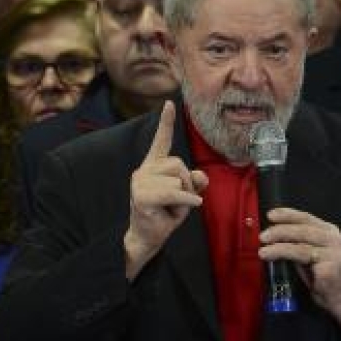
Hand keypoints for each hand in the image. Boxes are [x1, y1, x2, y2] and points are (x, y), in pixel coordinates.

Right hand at [124, 101, 207, 280]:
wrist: (148, 237)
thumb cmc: (166, 215)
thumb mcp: (186, 195)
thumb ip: (195, 182)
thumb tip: (200, 176)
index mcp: (153, 165)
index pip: (161, 140)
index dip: (166, 122)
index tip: (170, 103)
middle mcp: (144, 169)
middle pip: (179, 164)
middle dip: (187, 183)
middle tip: (178, 201)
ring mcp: (140, 182)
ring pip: (178, 179)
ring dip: (184, 197)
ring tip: (172, 208)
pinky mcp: (142, 196)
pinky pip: (174, 193)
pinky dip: (186, 201)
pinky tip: (189, 207)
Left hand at [259, 207, 340, 330]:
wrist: (340, 299)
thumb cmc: (321, 277)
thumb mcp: (308, 255)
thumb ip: (296, 243)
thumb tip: (272, 235)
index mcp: (329, 231)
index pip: (307, 218)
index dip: (288, 214)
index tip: (271, 214)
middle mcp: (334, 239)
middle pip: (303, 229)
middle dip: (280, 230)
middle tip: (263, 236)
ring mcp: (334, 252)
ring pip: (301, 244)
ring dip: (278, 245)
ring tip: (263, 250)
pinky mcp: (330, 266)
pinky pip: (302, 257)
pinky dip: (284, 254)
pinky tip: (272, 256)